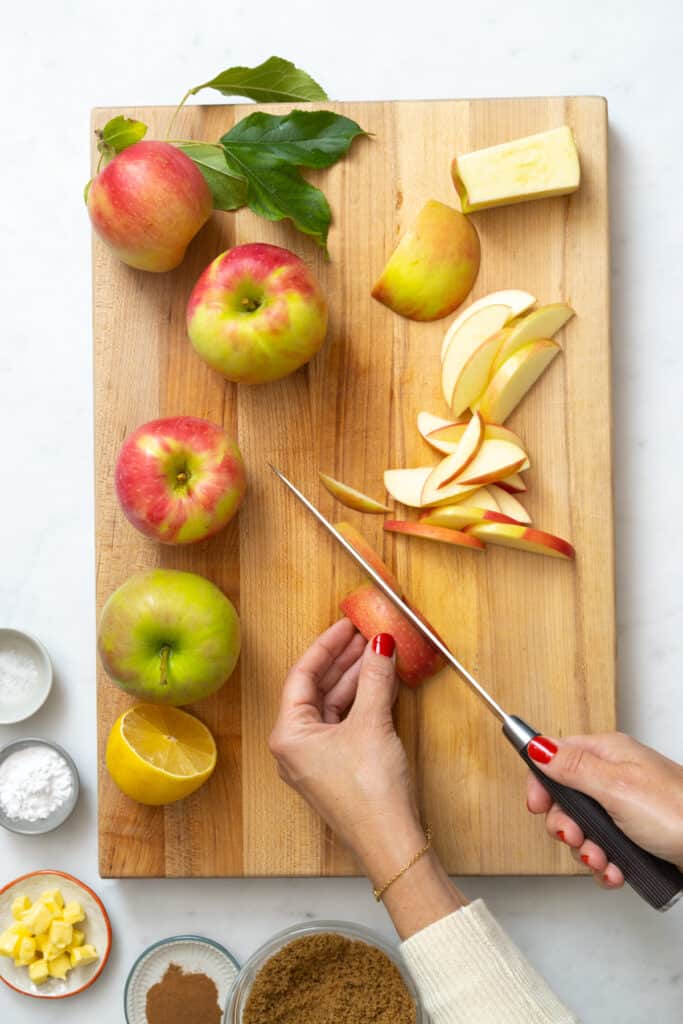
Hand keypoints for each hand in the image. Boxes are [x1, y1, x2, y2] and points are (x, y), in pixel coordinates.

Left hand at [269, 618, 465, 936]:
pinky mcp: (339, 768)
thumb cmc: (370, 791)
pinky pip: (347, 723)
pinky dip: (363, 702)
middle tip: (368, 633)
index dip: (327, 645)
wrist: (392, 844)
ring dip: (357, 679)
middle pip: (318, 689)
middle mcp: (296, 746)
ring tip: (380, 652)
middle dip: (345, 660)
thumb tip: (381, 643)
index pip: (303, 674)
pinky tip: (382, 683)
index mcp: (288, 734)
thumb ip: (375, 678)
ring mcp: (317, 759)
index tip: (347, 624)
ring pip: (335, 706)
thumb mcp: (372, 723)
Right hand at [526, 732, 682, 887]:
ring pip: (584, 829)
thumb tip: (537, 745)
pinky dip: (605, 865)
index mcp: (608, 754)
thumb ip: (571, 767)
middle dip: (565, 826)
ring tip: (602, 861)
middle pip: (566, 798)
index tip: (537, 806)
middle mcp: (615, 777)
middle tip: (575, 838)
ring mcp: (625, 808)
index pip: (557, 757)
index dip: (542, 782)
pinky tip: (615, 871)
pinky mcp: (635, 836)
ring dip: (586, 851)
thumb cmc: (676, 812)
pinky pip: (604, 850)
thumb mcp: (614, 787)